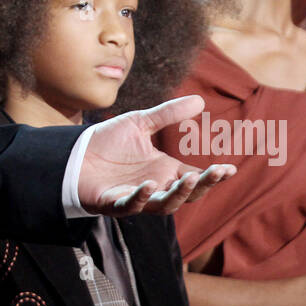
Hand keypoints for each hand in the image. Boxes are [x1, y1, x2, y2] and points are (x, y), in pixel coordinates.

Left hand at [76, 95, 236, 216]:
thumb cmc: (108, 141)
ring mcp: (137, 197)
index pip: (195, 177)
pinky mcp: (115, 203)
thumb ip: (168, 114)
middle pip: (186, 194)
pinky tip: (148, 185)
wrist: (75, 153)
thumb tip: (200, 100)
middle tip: (216, 173)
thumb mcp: (140, 123)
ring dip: (177, 194)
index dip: (213, 175)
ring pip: (164, 205)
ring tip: (188, 179)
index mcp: (164, 170)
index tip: (230, 169)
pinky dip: (141, 197)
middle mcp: (155, 186)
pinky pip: (131, 204)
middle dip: (203, 185)